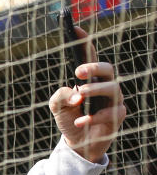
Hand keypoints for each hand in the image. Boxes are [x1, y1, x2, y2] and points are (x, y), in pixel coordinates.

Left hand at [49, 27, 125, 163]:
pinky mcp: (116, 117)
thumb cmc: (70, 119)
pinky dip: (93, 117)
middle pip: (108, 69)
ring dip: (96, 89)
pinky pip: (110, 113)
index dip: (83, 42)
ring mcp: (113, 101)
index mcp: (89, 79)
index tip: (74, 30)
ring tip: (81, 95)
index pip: (89, 57)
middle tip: (78, 72)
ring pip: (114, 88)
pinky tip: (79, 120)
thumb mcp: (57, 107)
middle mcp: (104, 86)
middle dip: (95, 67)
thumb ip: (60, 96)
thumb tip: (75, 94)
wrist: (78, 144)